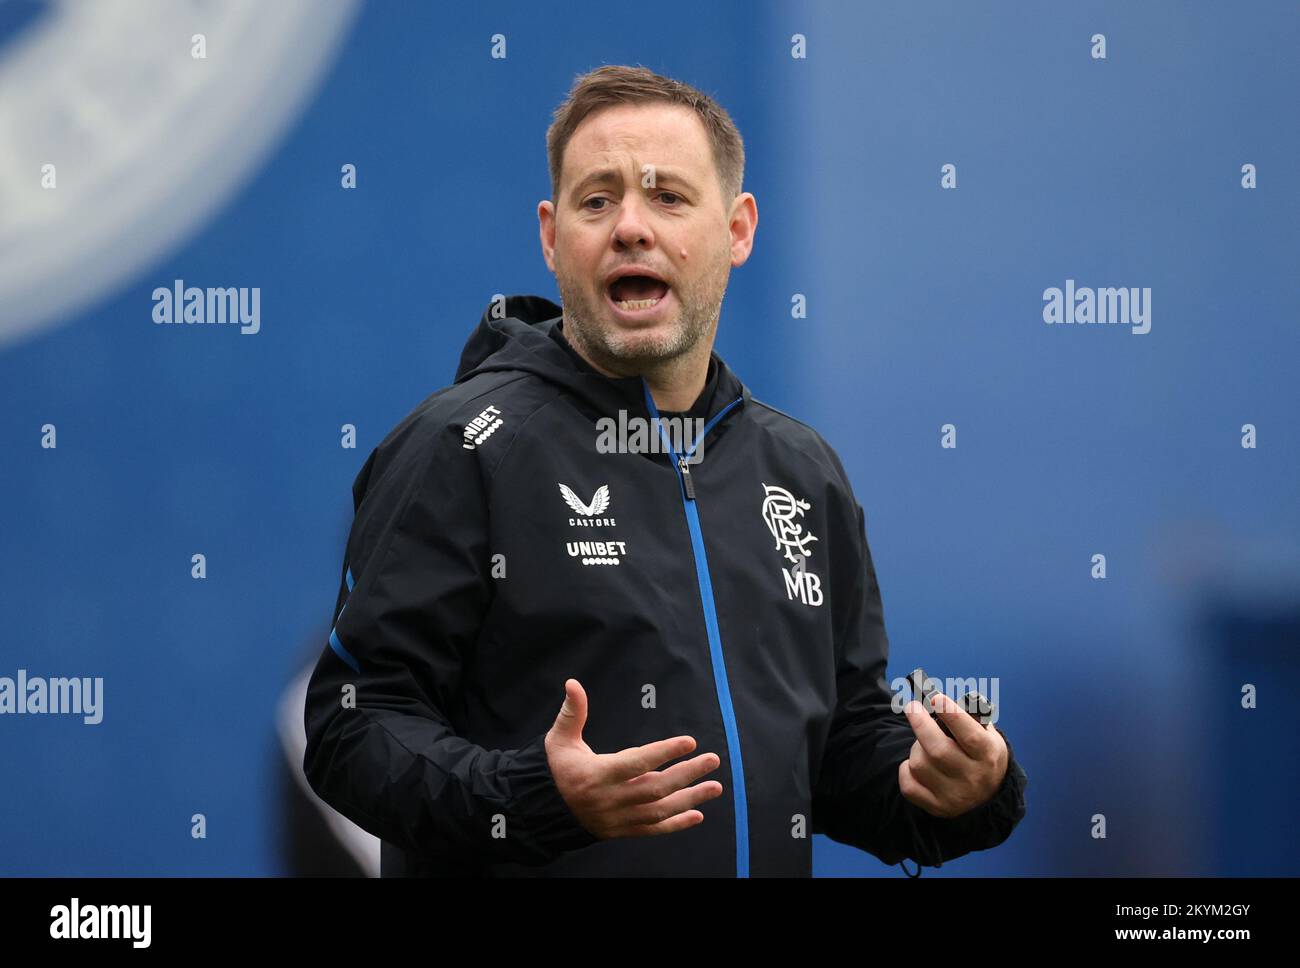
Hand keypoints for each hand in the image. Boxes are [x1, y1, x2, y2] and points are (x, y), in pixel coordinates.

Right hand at [545, 678, 723, 838]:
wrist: (544, 810)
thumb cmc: (557, 769)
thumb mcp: (559, 739)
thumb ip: (572, 712)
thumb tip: (573, 683)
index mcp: (597, 775)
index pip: (636, 763)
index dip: (663, 753)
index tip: (689, 741)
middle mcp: (610, 799)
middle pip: (655, 788)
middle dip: (687, 774)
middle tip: (712, 760)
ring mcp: (618, 818)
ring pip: (659, 810)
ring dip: (690, 798)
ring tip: (715, 786)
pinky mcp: (622, 830)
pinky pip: (653, 829)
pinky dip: (676, 824)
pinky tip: (697, 814)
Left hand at [899, 693, 1007, 818]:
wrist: (989, 796)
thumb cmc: (982, 755)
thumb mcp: (988, 735)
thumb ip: (970, 718)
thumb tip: (942, 702)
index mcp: (988, 756)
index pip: (969, 735)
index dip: (950, 714)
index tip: (936, 698)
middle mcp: (973, 778)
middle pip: (938, 750)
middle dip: (921, 724)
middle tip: (912, 707)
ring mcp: (954, 796)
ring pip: (920, 764)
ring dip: (916, 748)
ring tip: (923, 745)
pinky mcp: (937, 808)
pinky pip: (908, 785)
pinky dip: (906, 770)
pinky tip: (915, 765)